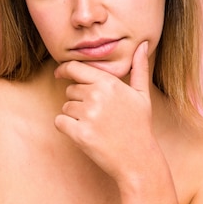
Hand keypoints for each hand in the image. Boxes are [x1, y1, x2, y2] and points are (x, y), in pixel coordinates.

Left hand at [54, 41, 155, 181]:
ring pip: (65, 107)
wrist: (139, 159)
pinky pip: (59, 122)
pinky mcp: (79, 133)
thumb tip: (142, 44)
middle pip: (70, 90)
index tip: (59, 74)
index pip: (76, 68)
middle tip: (98, 115)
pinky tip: (84, 133)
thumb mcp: (142, 95)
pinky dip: (67, 127)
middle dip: (79, 101)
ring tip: (96, 126)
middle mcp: (97, 95)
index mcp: (109, 83)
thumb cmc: (139, 126)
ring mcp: (88, 115)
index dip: (64, 70)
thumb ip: (139, 68)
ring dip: (75, 116)